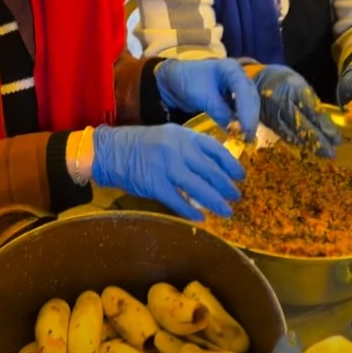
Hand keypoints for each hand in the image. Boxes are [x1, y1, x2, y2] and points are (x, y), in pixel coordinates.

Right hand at [91, 123, 244, 220]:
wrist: (110, 150)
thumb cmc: (141, 144)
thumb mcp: (169, 136)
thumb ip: (190, 148)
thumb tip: (214, 166)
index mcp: (182, 135)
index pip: (214, 149)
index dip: (230, 164)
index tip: (240, 175)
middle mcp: (176, 149)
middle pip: (210, 170)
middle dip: (226, 186)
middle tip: (236, 196)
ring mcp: (165, 166)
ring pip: (197, 187)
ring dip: (214, 201)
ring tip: (226, 210)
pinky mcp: (154, 183)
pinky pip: (177, 200)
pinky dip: (190, 210)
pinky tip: (200, 217)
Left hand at [155, 59, 259, 139]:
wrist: (172, 82)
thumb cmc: (186, 82)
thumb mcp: (203, 97)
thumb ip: (221, 112)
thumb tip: (236, 130)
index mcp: (231, 69)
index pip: (244, 91)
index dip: (247, 110)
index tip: (246, 128)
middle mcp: (238, 76)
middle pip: (251, 98)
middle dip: (250, 118)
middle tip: (248, 137)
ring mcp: (237, 86)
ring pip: (249, 104)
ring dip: (248, 120)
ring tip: (246, 138)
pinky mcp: (232, 97)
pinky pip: (241, 109)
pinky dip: (241, 120)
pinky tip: (240, 133)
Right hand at [252, 65, 339, 156]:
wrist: (256, 79)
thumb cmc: (284, 82)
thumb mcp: (300, 86)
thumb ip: (312, 104)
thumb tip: (326, 124)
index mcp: (295, 90)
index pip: (313, 112)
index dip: (325, 127)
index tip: (336, 139)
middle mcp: (283, 102)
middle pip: (302, 126)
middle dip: (318, 141)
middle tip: (331, 153)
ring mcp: (273, 113)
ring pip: (292, 133)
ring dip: (308, 145)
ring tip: (321, 154)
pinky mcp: (268, 121)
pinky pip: (283, 134)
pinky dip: (295, 142)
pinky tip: (304, 147)